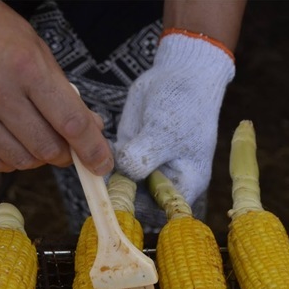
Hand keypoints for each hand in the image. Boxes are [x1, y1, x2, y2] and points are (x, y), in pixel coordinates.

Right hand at [0, 0, 111, 174]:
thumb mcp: (31, 45)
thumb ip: (61, 90)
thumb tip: (90, 128)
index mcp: (24, 67)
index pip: (71, 124)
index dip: (92, 150)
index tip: (101, 163)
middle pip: (47, 150)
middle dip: (64, 153)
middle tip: (63, 143)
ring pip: (21, 162)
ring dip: (36, 157)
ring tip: (33, 136)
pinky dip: (8, 160)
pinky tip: (9, 141)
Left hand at [114, 31, 234, 207]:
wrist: (179, 76)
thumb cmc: (184, 105)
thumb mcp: (165, 131)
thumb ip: (144, 155)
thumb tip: (124, 172)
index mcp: (183, 186)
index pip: (160, 212)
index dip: (141, 211)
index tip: (121, 196)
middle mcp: (163, 183)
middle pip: (137, 203)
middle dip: (119, 191)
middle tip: (108, 172)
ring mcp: (145, 170)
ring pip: (122, 184)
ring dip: (109, 173)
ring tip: (112, 150)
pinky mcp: (131, 154)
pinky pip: (113, 164)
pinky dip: (105, 156)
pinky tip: (108, 141)